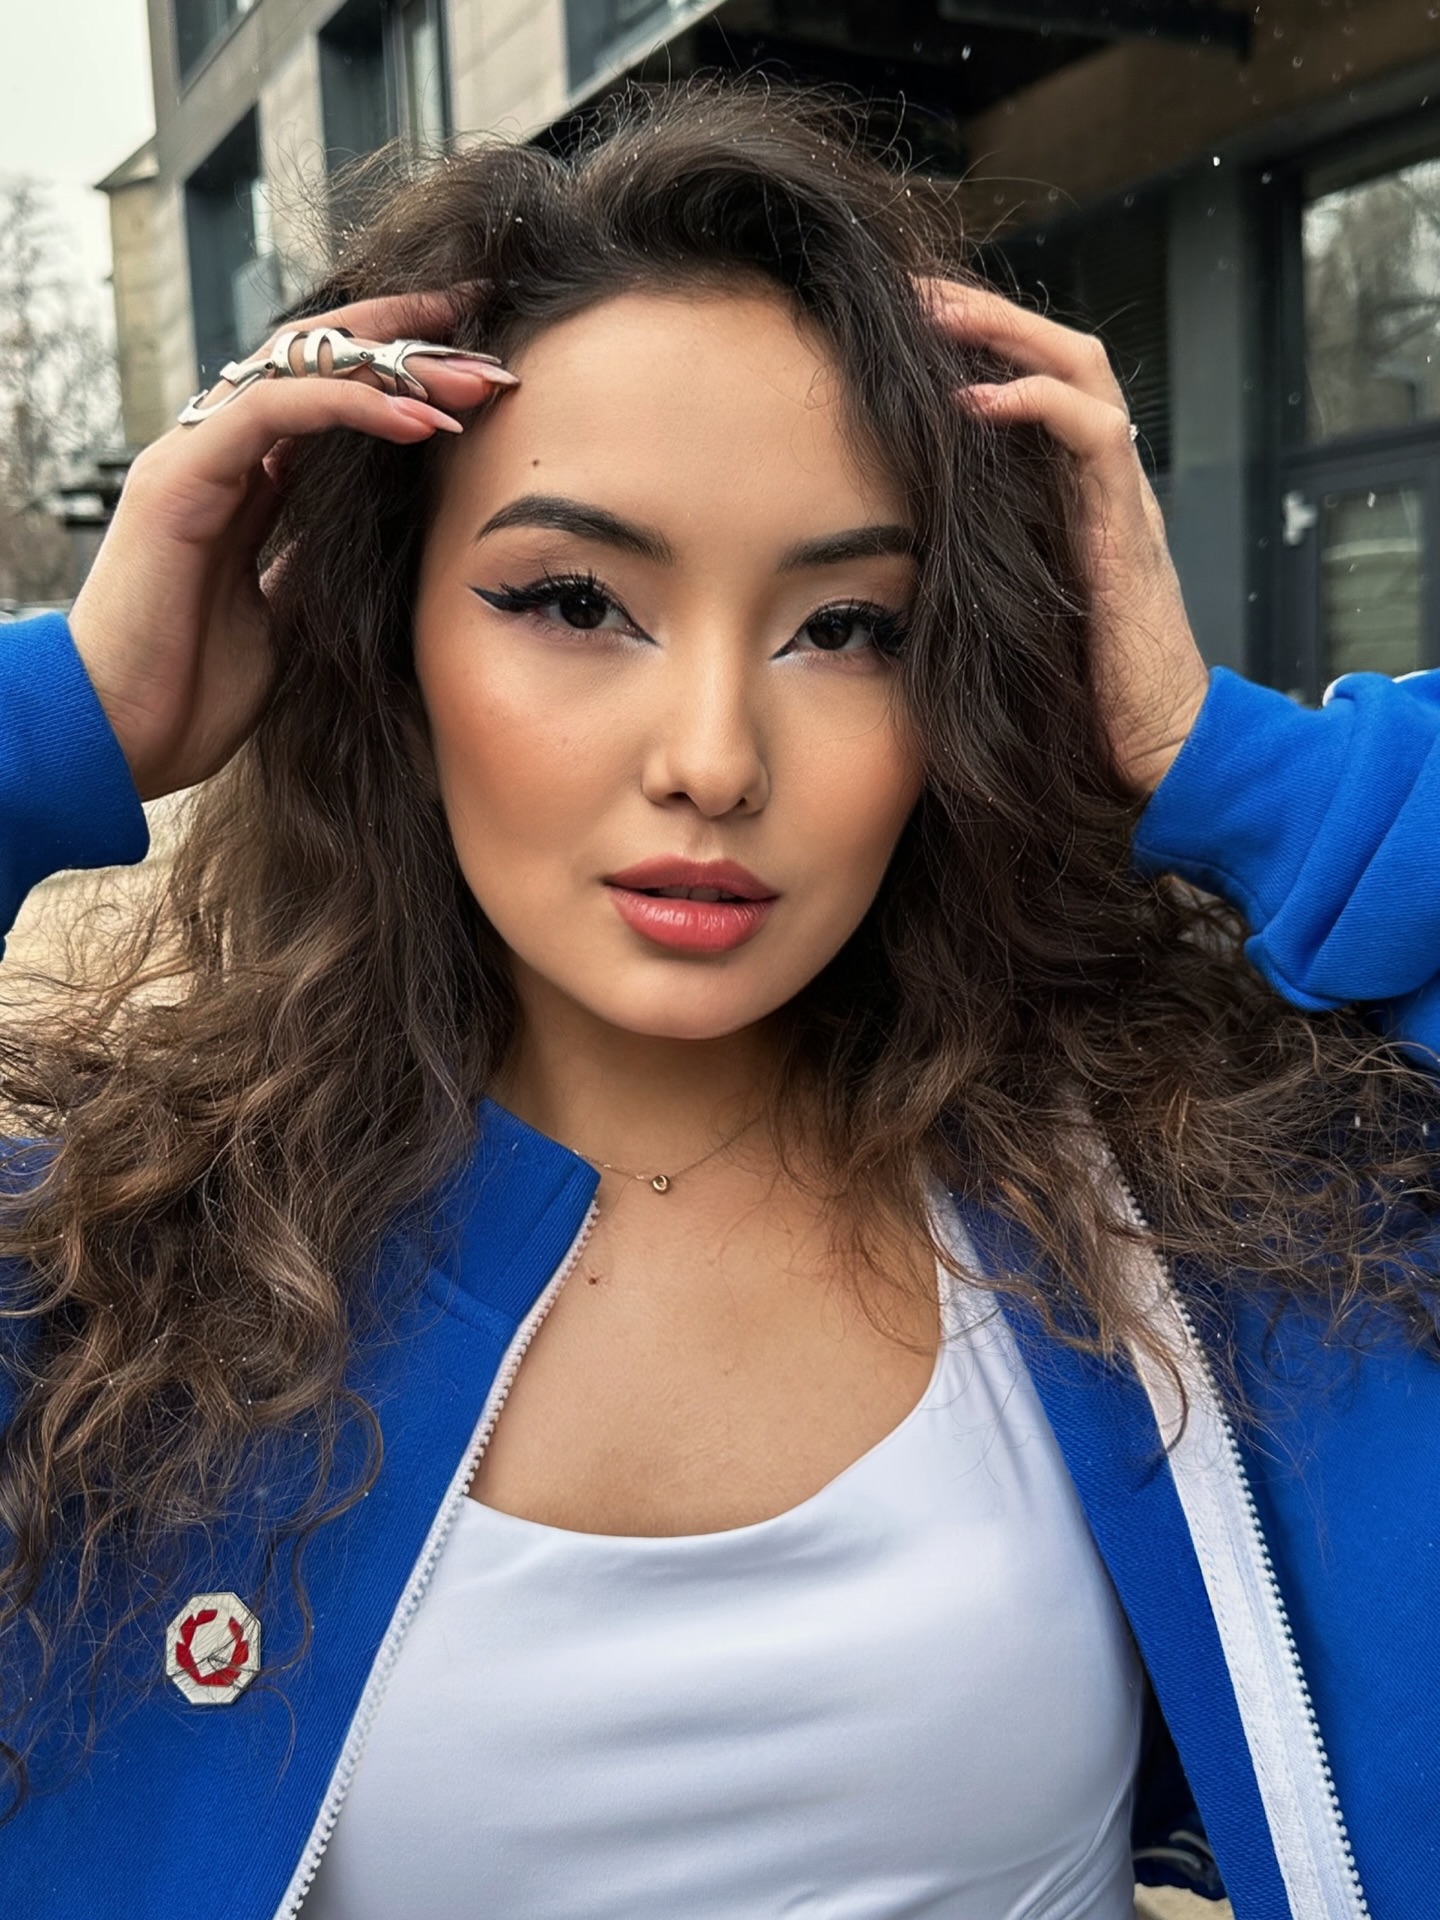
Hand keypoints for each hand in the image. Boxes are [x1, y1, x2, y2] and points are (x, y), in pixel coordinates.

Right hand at [67, 292, 516, 801]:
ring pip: (299, 368)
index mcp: (243, 481)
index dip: (399, 371)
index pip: (326, 394)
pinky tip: (418, 421)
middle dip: (408, 346)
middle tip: (491, 356)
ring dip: (394, 368)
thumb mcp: (289, 616)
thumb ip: (316, 561)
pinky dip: (351, 405)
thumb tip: (372, 540)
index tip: (476, 369)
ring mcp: (194, 457)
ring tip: (472, 384)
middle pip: (318, 360)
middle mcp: (216, 453)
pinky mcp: (181, 476)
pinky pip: (274, 409)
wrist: (123, 738)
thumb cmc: (196, 690)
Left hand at [922, 281, 1208, 796]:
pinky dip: (1034, 404)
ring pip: (1080, 369)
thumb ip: (966, 563)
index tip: (899, 326)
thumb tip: (880, 552)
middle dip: (983, 312)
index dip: (974, 344)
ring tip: (935, 317)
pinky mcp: (1127, 529)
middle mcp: (1102, 479)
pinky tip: (973, 399)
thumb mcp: (1001, 609)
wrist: (1156, 745)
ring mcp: (1121, 496)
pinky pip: (1093, 435)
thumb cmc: (1073, 692)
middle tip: (908, 292)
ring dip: (1006, 332)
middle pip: (1055, 351)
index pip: (1031, 381)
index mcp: (1071, 491)